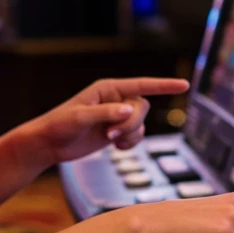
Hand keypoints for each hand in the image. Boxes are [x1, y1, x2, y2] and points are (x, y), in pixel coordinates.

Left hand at [24, 76, 189, 166]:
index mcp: (107, 88)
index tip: (183, 85)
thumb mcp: (79, 118)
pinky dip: (130, 144)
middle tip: (110, 135)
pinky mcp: (116, 131)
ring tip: (109, 140)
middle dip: (131, 124)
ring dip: (130, 135)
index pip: (141, 85)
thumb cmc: (59, 125)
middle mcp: (115, 99)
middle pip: (142, 108)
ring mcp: (116, 116)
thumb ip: (105, 113)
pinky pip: (137, 136)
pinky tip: (115, 147)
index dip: (163, 85)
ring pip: (141, 124)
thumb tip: (128, 110)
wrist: (50, 144)